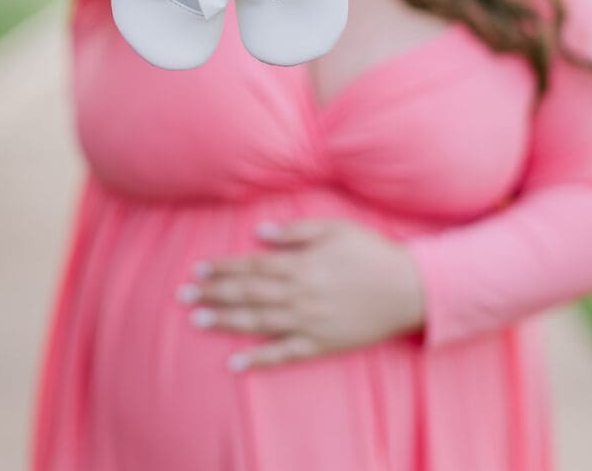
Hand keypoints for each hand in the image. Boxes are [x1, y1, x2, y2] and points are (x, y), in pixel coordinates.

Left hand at [176, 218, 425, 372]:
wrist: (409, 288)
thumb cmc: (371, 253)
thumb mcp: (335, 229)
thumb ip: (296, 232)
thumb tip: (259, 233)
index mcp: (302, 264)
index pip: (252, 266)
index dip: (223, 268)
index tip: (197, 270)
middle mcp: (300, 293)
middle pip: (248, 293)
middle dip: (214, 294)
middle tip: (183, 296)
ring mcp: (309, 321)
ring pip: (258, 322)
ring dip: (225, 321)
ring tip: (197, 320)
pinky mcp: (320, 343)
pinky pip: (284, 353)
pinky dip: (258, 358)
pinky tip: (234, 362)